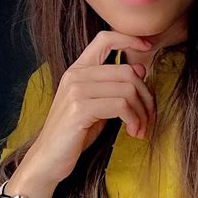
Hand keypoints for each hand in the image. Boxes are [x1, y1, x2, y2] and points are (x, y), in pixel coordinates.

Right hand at [28, 30, 156, 183]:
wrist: (48, 158)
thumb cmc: (74, 133)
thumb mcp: (98, 104)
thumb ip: (115, 86)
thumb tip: (141, 68)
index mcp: (78, 69)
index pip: (105, 39)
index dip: (129, 38)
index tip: (147, 46)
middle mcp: (76, 74)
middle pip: (126, 70)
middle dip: (146, 95)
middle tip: (149, 116)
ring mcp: (76, 90)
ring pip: (127, 88)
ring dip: (142, 111)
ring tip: (140, 127)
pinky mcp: (80, 108)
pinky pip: (121, 105)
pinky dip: (133, 119)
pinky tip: (132, 131)